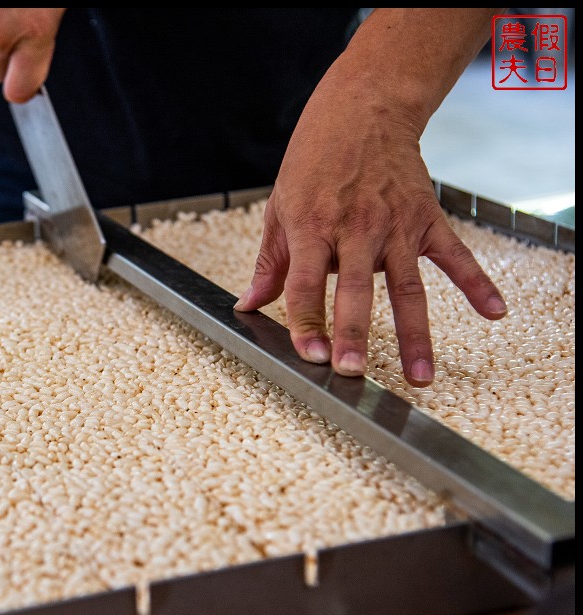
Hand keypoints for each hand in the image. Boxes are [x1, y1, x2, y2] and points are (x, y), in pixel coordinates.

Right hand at [0, 8, 65, 102]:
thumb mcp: (52, 7)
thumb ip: (42, 40)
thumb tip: (29, 70)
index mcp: (36, 29)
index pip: (20, 91)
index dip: (22, 86)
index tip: (24, 84)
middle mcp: (0, 32)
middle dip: (6, 53)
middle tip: (17, 21)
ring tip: (2, 3)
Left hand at [234, 8, 505, 387]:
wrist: (363, 109)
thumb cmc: (313, 161)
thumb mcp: (279, 207)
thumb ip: (270, 262)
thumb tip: (248, 304)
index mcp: (312, 225)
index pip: (305, 285)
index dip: (305, 322)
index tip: (310, 356)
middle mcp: (355, 228)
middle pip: (355, 290)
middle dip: (353, 333)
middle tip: (352, 373)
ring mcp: (395, 224)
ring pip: (407, 288)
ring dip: (414, 334)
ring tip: (419, 377)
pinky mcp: (426, 219)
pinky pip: (454, 257)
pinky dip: (476, 284)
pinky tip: (493, 313)